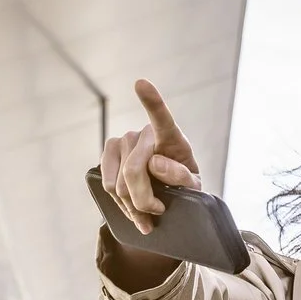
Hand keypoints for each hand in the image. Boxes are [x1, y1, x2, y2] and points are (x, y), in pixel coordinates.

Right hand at [101, 79, 200, 233]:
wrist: (166, 192)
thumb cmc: (183, 184)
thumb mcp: (193, 186)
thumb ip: (182, 177)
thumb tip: (155, 163)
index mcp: (170, 136)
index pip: (162, 118)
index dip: (152, 101)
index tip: (141, 84)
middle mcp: (142, 133)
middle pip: (133, 172)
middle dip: (144, 201)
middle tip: (158, 212)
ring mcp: (121, 140)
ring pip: (118, 184)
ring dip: (133, 207)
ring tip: (147, 216)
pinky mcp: (108, 153)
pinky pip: (107, 184)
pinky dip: (120, 204)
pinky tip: (133, 211)